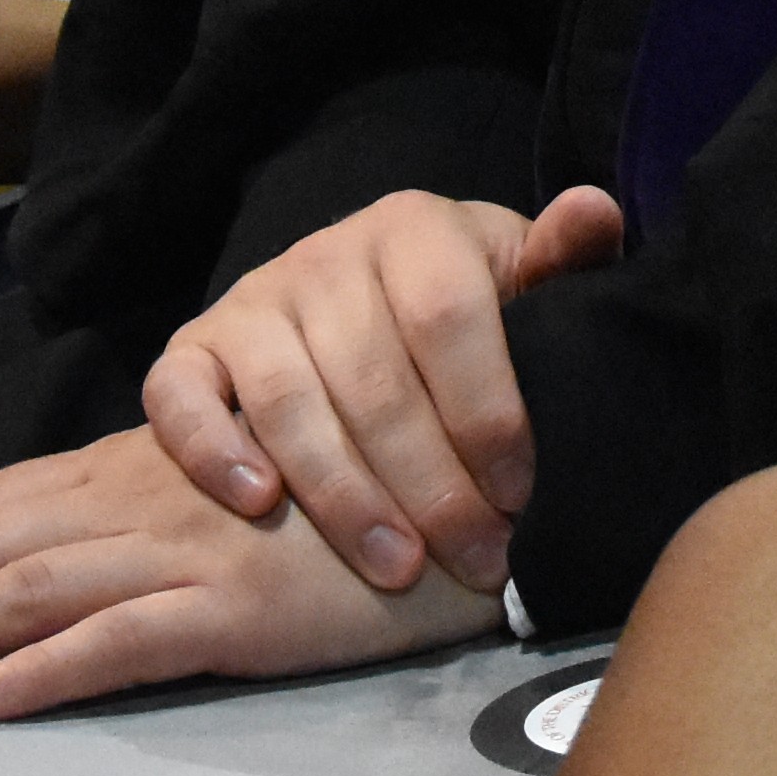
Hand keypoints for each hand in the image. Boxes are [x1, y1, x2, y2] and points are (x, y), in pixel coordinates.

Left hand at [0, 427, 497, 719]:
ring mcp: (186, 555)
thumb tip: (86, 552)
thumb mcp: (249, 491)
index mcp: (142, 468)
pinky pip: (118, 642)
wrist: (477, 480)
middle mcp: (146, 500)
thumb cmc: (370, 492)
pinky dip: (39, 674)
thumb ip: (171, 509)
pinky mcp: (236, 613)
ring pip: (25, 591)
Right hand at [139, 182, 626, 594]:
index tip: (520, 494)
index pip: (447, 315)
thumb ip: (563, 259)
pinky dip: (211, 451)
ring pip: (285, 399)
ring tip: (394, 566)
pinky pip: (180, 397)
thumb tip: (596, 209)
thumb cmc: (471, 312)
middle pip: (372, 376)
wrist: (367, 300)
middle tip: (475, 558)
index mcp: (414, 228)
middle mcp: (325, 254)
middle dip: (429, 483)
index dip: (486, 411)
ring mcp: (253, 299)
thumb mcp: (523, 281)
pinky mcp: (195, 346)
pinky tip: (260, 505)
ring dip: (340, 493)